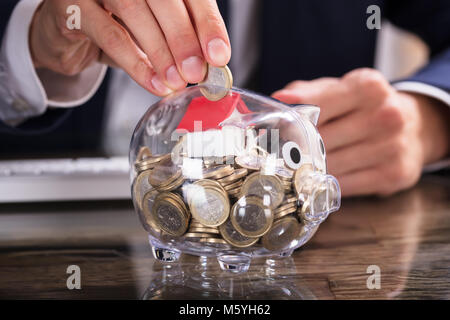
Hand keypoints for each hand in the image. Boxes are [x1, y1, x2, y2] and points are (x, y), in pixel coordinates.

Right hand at [30, 0, 229, 95]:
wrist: (67, 30)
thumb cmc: (117, 26)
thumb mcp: (153, 32)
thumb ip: (178, 43)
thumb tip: (208, 67)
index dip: (207, 23)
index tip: (219, 55)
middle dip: (185, 38)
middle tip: (196, 71)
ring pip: (135, 12)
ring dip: (161, 51)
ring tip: (176, 80)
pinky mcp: (71, 3)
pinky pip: (110, 35)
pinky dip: (136, 63)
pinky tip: (154, 83)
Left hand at [272, 68, 449, 196]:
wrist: (414, 126)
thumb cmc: (364, 106)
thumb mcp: (339, 90)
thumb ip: (307, 93)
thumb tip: (278, 101)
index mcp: (367, 87)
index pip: (315, 106)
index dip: (288, 122)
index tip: (270, 131)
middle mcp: (385, 115)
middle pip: (320, 141)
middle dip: (294, 149)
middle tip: (275, 154)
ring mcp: (392, 147)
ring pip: (330, 167)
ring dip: (307, 170)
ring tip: (293, 167)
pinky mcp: (393, 175)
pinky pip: (344, 185)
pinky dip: (326, 184)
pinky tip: (318, 178)